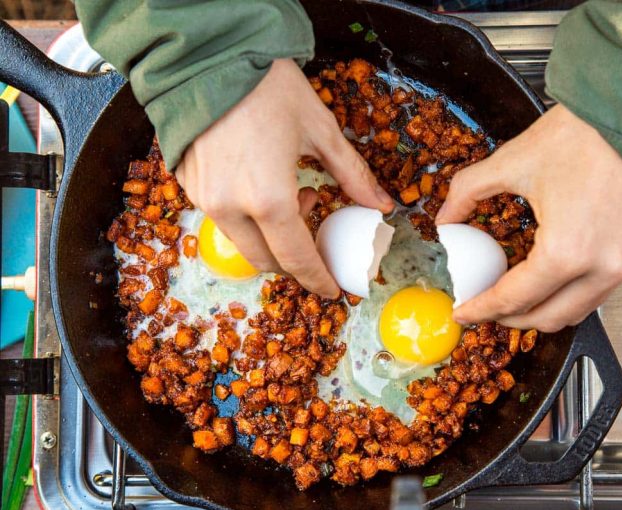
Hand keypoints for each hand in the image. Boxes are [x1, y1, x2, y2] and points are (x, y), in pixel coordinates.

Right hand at [176, 58, 393, 297]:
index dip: (317, 279)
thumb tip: (381, 204)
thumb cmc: (269, 89)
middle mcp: (231, 208)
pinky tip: (259, 182)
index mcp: (270, 200)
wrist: (209, 57)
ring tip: (289, 191)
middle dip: (295, 256)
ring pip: (242, 242)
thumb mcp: (321, 130)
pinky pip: (221, 218)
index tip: (331, 289)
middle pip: (267, 260)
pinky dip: (246, 216)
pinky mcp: (187, 186)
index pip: (298, 259)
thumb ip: (352, 174)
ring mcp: (204, 199)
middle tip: (313, 218)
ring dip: (270, 235)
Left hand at [435, 104, 621, 331]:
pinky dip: (567, 295)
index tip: (464, 311)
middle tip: (485, 307)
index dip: (482, 310)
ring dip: (542, 311)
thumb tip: (446, 217)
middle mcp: (599, 268)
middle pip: (547, 319)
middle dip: (510, 318)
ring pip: (575, 312)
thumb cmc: (585, 134)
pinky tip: (546, 278)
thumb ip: (468, 192)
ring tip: (513, 296)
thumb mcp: (511, 161)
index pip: (514, 299)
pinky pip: (596, 293)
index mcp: (565, 251)